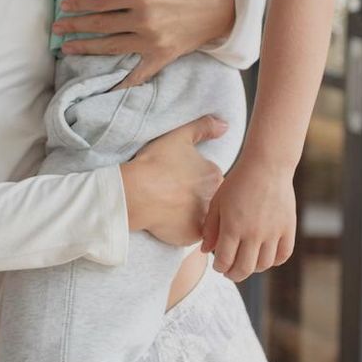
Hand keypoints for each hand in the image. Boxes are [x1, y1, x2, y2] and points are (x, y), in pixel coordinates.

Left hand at [53, 0, 235, 88]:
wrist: (232, 5)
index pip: (101, 0)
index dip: (79, 3)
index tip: (64, 5)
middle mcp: (145, 20)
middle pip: (100, 25)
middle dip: (75, 26)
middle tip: (57, 28)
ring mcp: (153, 41)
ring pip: (111, 47)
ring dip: (87, 49)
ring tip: (68, 49)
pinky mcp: (163, 56)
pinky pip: (138, 72)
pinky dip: (121, 80)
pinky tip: (104, 85)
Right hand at [120, 114, 227, 244]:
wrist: (136, 193)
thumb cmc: (155, 163)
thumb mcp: (179, 136)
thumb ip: (204, 127)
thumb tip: (225, 125)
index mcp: (214, 175)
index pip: (213, 179)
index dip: (196, 178)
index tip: (181, 178)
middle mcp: (214, 199)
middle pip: (210, 199)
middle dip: (197, 197)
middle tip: (175, 193)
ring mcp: (203, 219)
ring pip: (202, 217)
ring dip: (191, 214)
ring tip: (171, 208)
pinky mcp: (190, 236)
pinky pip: (190, 234)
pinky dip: (181, 229)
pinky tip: (168, 221)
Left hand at [202, 158, 297, 280]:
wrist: (266, 166)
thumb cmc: (238, 182)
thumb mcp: (218, 202)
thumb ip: (210, 228)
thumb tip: (206, 251)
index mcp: (233, 227)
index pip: (225, 260)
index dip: (219, 267)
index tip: (218, 265)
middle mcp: (253, 233)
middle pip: (244, 269)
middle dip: (234, 274)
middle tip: (230, 271)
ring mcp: (273, 232)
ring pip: (264, 265)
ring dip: (253, 268)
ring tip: (246, 262)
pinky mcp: (288, 228)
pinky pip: (283, 255)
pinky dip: (274, 260)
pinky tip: (265, 256)